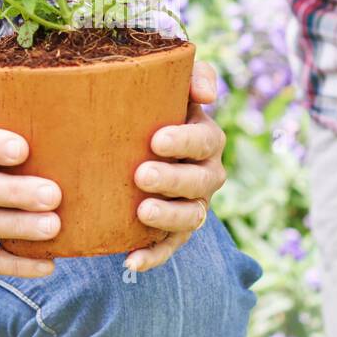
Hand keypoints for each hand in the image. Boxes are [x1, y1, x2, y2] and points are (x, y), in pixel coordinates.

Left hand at [125, 61, 226, 272]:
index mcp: (206, 137)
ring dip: (168, 216)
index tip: (155, 140)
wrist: (134, 131)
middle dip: (173, 180)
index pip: (205, 140)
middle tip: (141, 174)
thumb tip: (206, 94)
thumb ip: (194, 74)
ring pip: (191, 216)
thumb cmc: (153, 100)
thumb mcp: (173, 80)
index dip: (183, 141)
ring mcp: (193, 203)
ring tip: (141, 211)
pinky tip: (130, 262)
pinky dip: (153, 256)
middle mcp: (206, 173)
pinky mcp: (174, 228)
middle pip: (200, 182)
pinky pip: (169, 246)